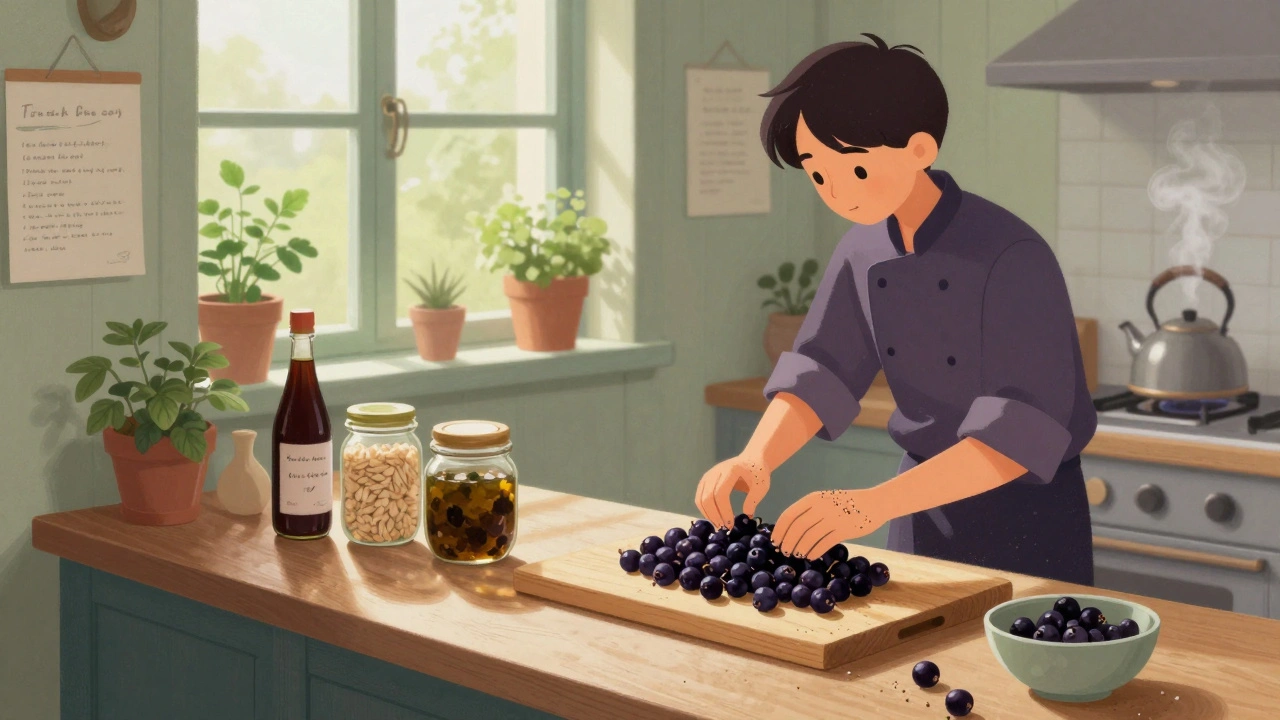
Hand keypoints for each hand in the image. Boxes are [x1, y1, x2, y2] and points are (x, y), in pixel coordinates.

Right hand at [695, 455, 769, 529]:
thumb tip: (746, 516)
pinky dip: (705, 511)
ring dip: (708, 515)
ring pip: (701, 499)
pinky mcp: (705, 481)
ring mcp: (708, 475)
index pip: (720, 493)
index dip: (724, 511)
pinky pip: (699, 498)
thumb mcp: (761, 486)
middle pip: (708, 497)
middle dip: (714, 515)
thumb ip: (753, 500)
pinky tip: (715, 518)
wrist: (751, 460)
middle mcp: (715, 471)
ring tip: (719, 526)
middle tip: (724, 529)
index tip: (731, 525)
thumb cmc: (758, 473)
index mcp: (730, 470)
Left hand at [772, 488, 887, 558]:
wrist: (874, 502)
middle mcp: (821, 507)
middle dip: (787, 542)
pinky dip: (815, 551)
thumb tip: (789, 529)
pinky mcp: (844, 529)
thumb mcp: (825, 500)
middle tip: (784, 552)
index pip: (789, 515)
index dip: (779, 530)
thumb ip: (809, 511)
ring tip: (796, 555)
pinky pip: (825, 543)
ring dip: (799, 548)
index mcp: (813, 498)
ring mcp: (833, 518)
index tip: (775, 541)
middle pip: (797, 527)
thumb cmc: (846, 503)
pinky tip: (810, 556)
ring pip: (809, 537)